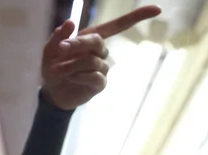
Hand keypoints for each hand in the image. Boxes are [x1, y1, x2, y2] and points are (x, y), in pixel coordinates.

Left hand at [41, 5, 161, 109]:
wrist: (53, 92)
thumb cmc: (52, 67)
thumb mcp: (49, 51)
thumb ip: (58, 37)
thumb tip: (70, 22)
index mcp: (92, 38)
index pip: (118, 25)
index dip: (137, 17)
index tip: (158, 10)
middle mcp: (101, 51)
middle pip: (97, 42)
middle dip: (77, 44)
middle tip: (60, 49)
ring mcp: (103, 68)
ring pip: (92, 61)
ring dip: (72, 65)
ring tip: (60, 70)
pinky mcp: (101, 84)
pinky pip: (95, 77)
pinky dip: (79, 76)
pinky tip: (71, 78)